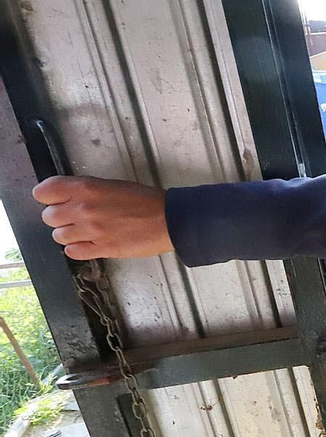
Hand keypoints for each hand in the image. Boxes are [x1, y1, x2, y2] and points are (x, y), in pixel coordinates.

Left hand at [32, 176, 172, 259]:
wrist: (170, 219)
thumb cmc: (146, 201)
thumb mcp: (111, 185)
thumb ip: (85, 191)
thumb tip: (65, 198)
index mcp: (85, 188)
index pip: (43, 192)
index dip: (49, 196)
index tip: (56, 199)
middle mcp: (83, 209)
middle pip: (48, 217)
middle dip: (60, 217)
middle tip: (75, 217)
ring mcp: (91, 231)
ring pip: (58, 236)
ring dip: (69, 234)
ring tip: (85, 231)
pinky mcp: (101, 249)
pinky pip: (72, 252)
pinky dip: (78, 249)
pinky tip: (90, 243)